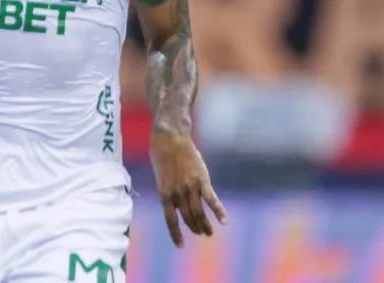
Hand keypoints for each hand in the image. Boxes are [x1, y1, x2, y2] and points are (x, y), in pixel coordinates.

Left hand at [150, 131, 226, 247]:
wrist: (170, 138)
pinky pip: (212, 200)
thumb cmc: (161, 154)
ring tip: (209, 233)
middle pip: (188, 218)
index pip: (171, 220)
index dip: (176, 234)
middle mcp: (178, 194)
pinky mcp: (202, 180)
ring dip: (205, 225)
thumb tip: (176, 203)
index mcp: (164, 194)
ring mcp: (191, 188)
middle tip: (200, 233)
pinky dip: (219, 211)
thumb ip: (168, 190)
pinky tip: (224, 221)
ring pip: (200, 213)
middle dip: (194, 228)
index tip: (180, 245)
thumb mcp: (160, 176)